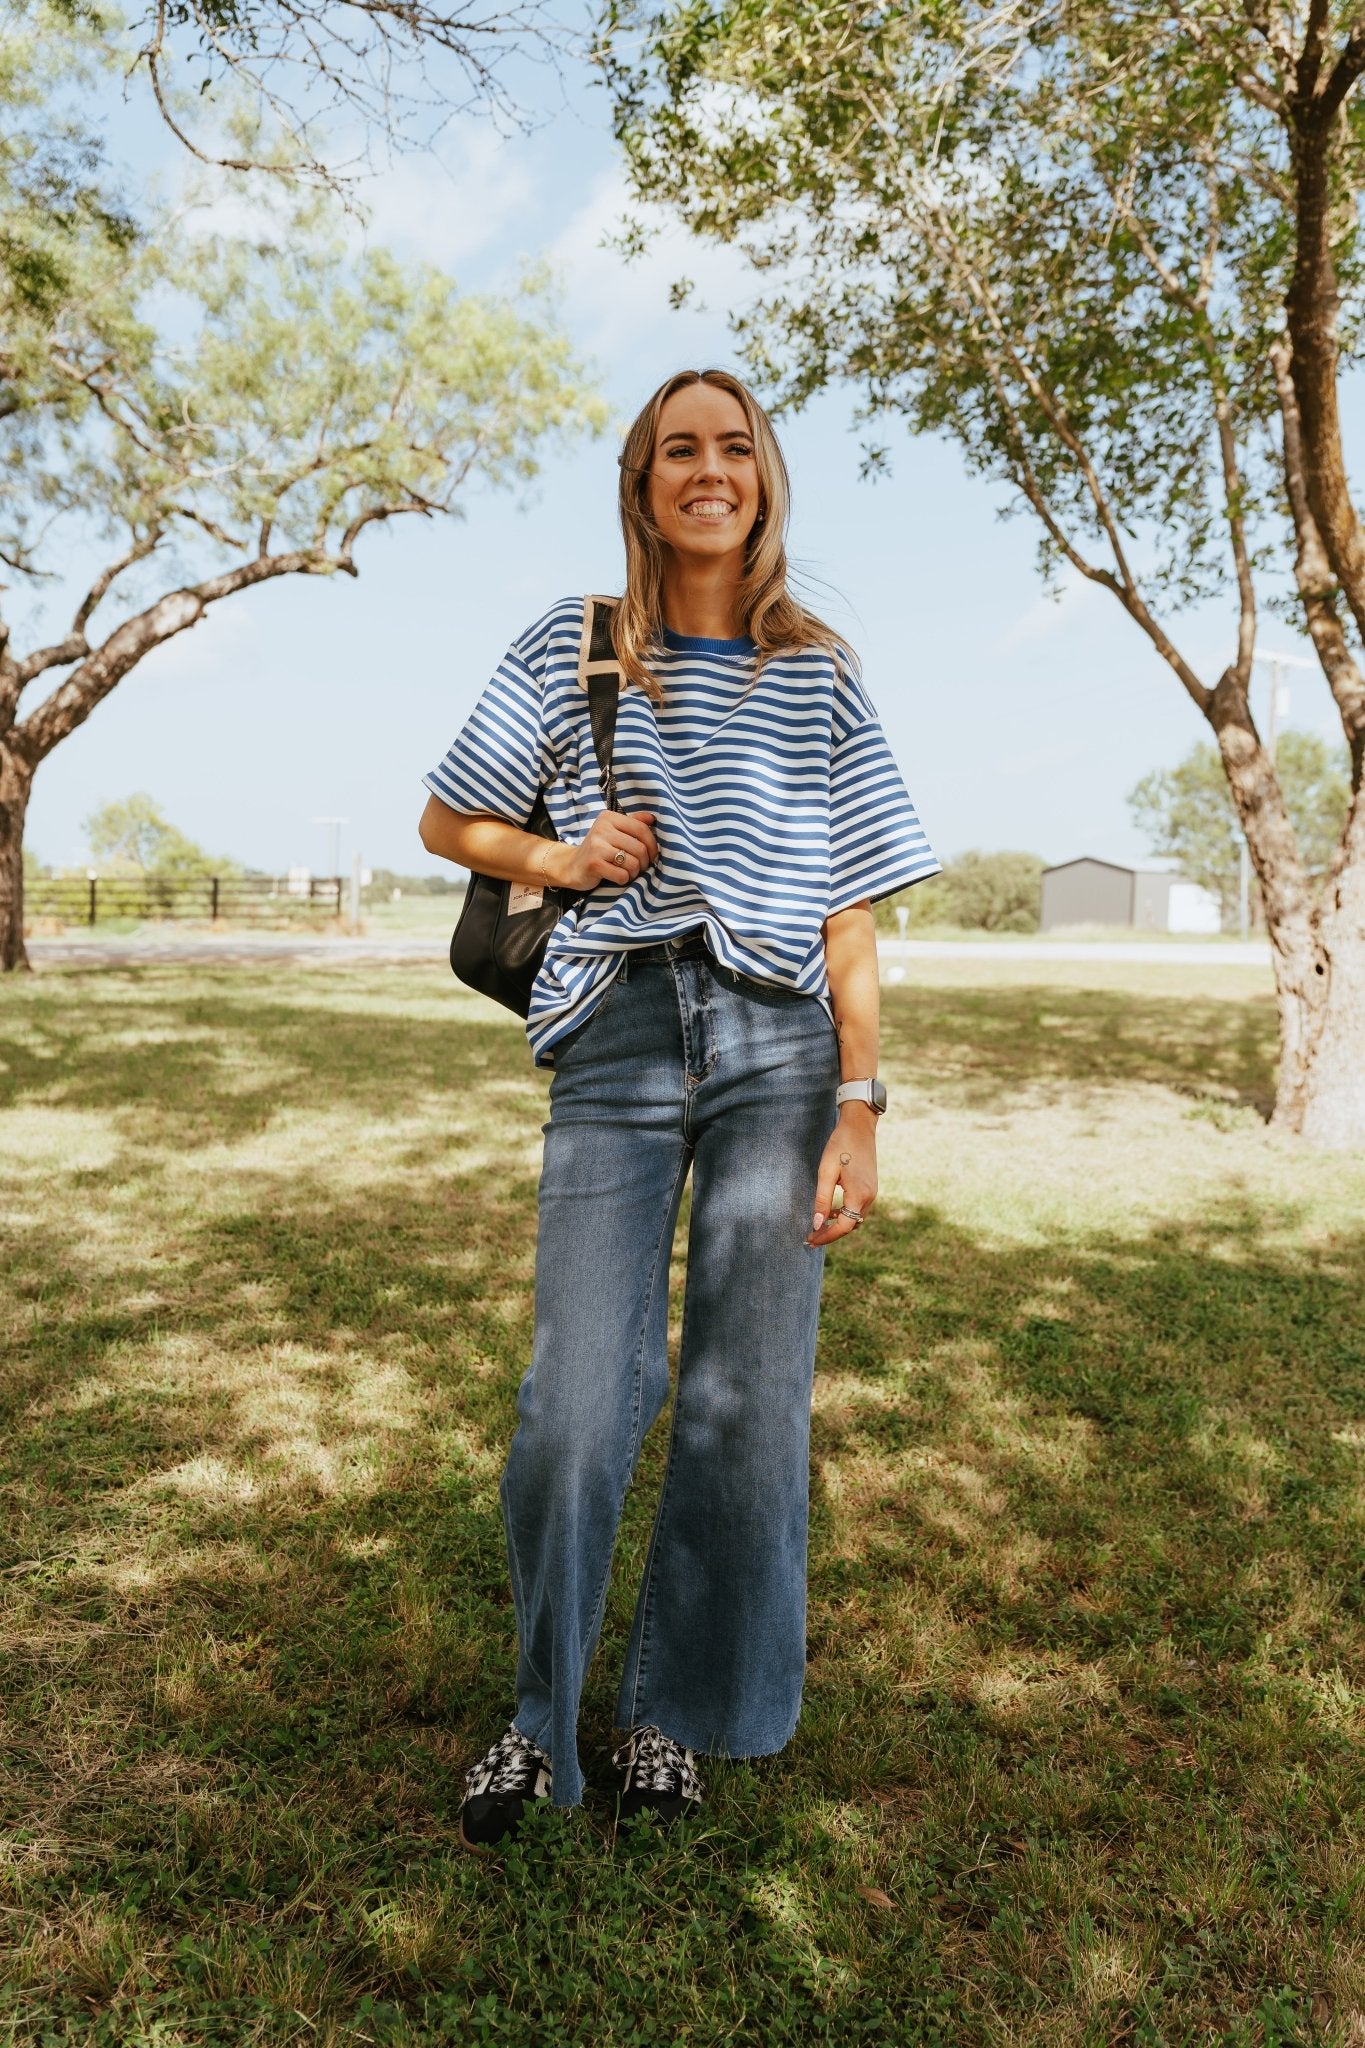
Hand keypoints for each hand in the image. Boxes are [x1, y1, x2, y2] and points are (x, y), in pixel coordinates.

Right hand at [558, 809, 658, 891]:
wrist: (572, 865)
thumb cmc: (598, 849)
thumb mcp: (614, 831)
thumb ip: (633, 823)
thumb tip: (652, 818)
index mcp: (609, 817)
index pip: (641, 829)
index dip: (652, 845)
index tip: (652, 855)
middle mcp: (602, 828)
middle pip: (639, 848)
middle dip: (644, 862)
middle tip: (640, 867)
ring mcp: (596, 846)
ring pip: (633, 863)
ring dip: (634, 872)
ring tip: (627, 872)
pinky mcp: (594, 864)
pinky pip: (622, 875)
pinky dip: (623, 879)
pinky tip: (617, 877)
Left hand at [807, 1108, 877, 1247]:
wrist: (860, 1126)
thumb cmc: (840, 1146)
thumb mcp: (826, 1172)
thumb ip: (822, 1200)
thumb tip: (817, 1224)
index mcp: (859, 1195)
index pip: (844, 1227)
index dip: (826, 1236)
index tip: (810, 1240)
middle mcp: (869, 1197)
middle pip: (850, 1225)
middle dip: (831, 1233)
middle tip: (811, 1237)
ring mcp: (872, 1192)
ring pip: (855, 1218)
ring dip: (839, 1224)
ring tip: (819, 1226)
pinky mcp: (870, 1187)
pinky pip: (858, 1208)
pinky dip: (845, 1214)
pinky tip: (832, 1210)